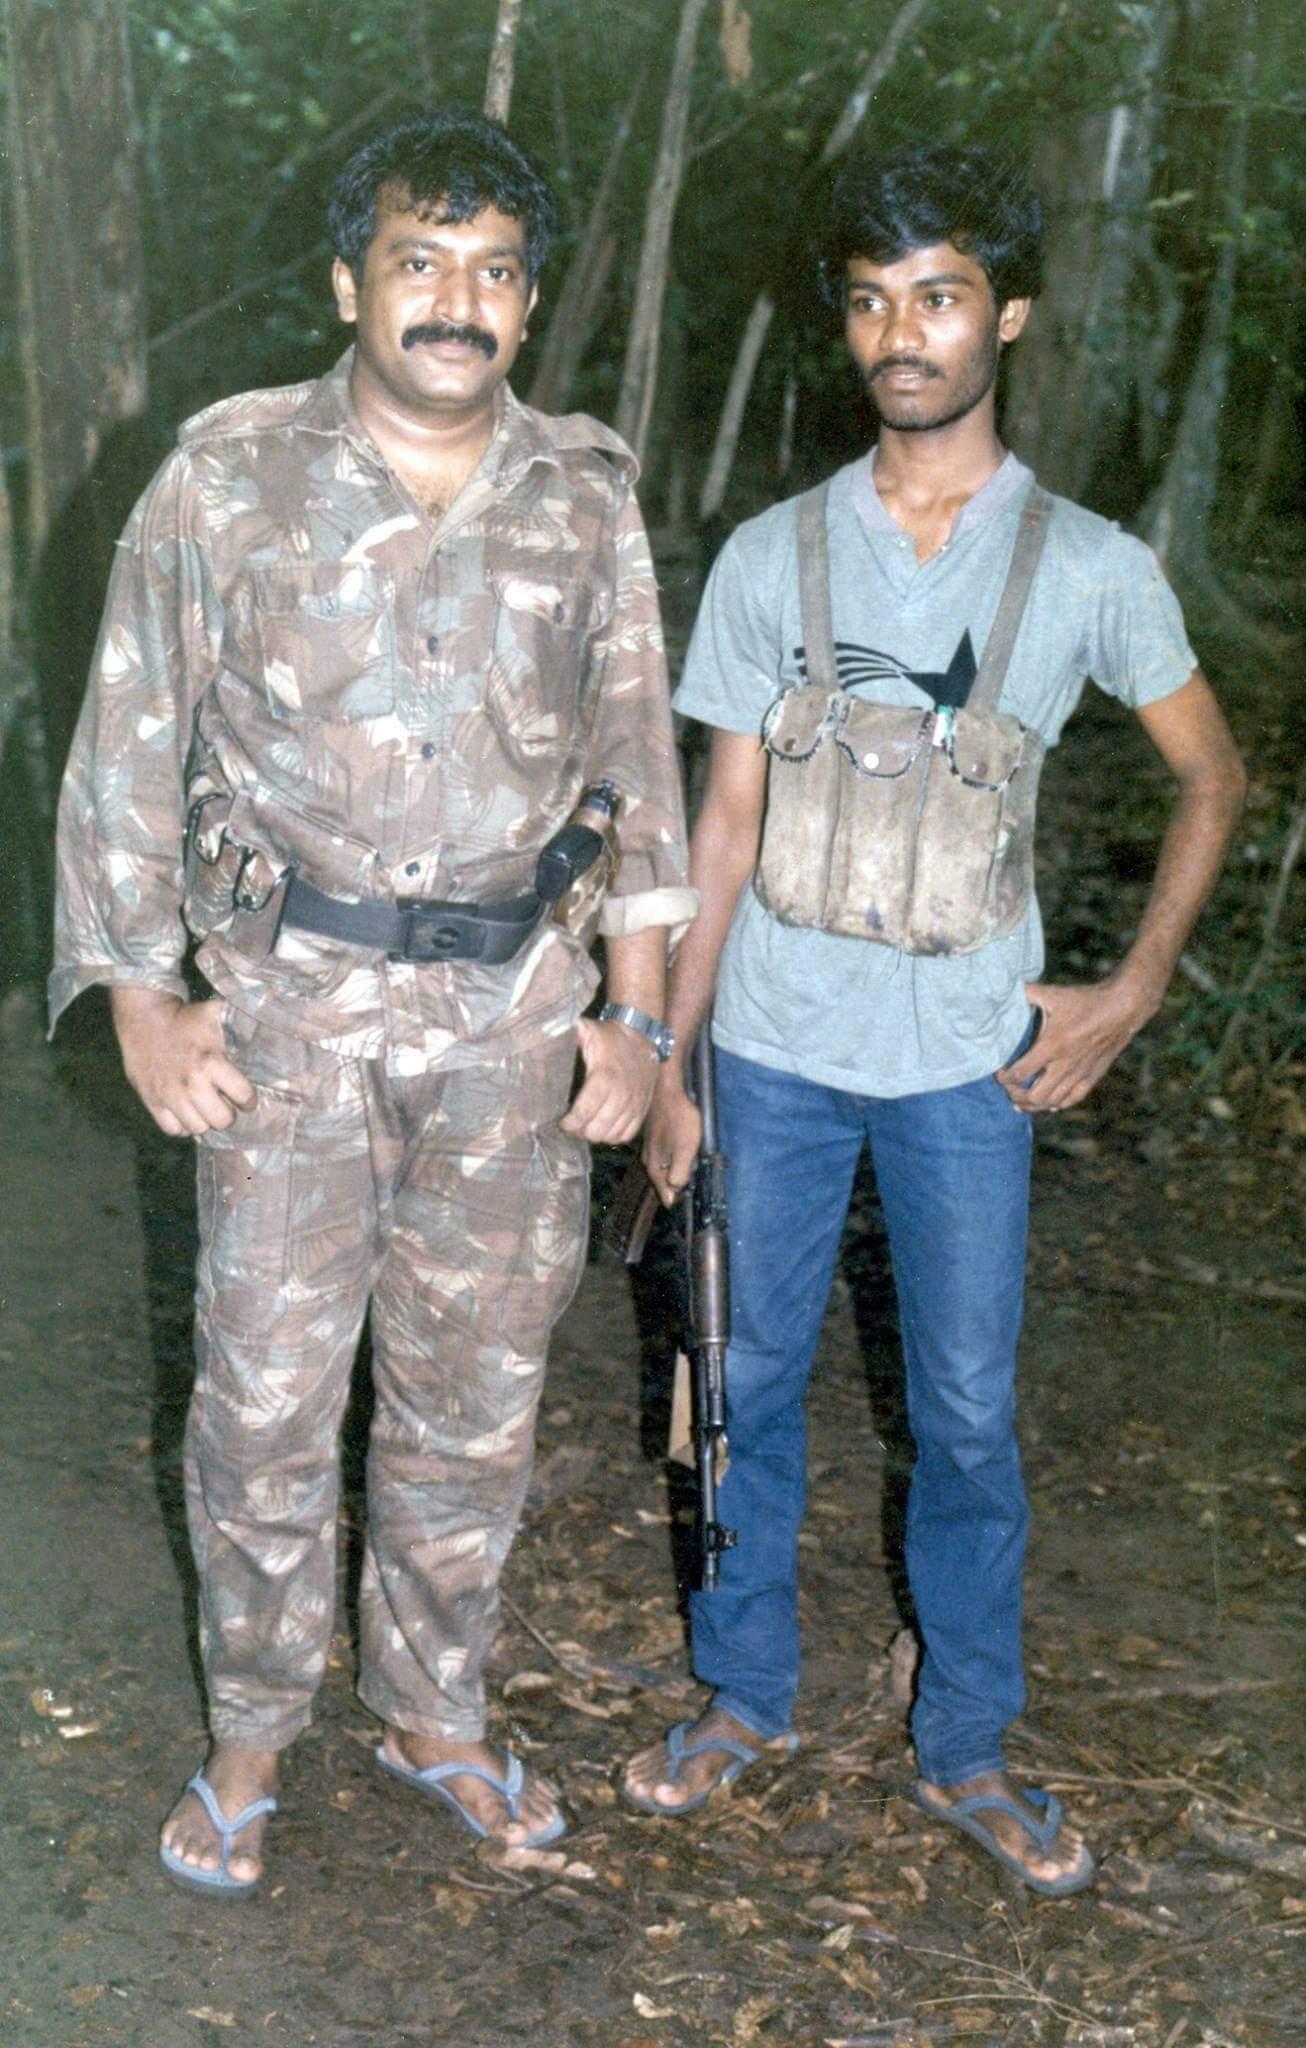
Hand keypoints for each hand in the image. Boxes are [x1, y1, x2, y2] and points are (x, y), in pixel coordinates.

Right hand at [111, 988, 256, 1136]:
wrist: (145, 1018)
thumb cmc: (186, 1019)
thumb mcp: (217, 1016)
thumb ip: (243, 1026)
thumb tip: (272, 1027)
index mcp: (211, 1062)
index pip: (243, 1097)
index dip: (249, 1099)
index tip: (247, 1098)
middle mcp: (191, 1083)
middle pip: (222, 1120)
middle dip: (228, 1113)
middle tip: (225, 1104)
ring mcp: (169, 1095)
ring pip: (198, 1128)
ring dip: (205, 1120)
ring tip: (205, 1107)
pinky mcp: (151, 1101)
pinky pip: (173, 1130)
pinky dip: (182, 1126)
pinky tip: (186, 1112)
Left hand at [561, 1017, 659, 1144]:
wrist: (642, 1035)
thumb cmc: (609, 1036)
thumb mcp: (587, 1031)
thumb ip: (567, 1037)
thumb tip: (543, 1036)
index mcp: (604, 1077)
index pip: (585, 1112)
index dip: (571, 1123)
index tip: (562, 1121)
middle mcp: (622, 1094)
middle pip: (597, 1129)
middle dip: (581, 1130)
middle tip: (572, 1124)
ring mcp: (634, 1104)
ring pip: (612, 1135)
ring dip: (596, 1134)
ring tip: (586, 1126)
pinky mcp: (642, 1108)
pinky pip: (627, 1134)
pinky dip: (613, 1135)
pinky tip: (603, 1127)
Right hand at [642, 1074, 702, 1206]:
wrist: (666, 1090)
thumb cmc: (678, 1119)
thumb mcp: (685, 1150)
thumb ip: (680, 1173)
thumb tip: (675, 1192)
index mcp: (656, 1168)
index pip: (666, 1196)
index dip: (679, 1199)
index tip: (691, 1198)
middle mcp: (649, 1162)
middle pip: (663, 1183)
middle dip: (676, 1187)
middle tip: (693, 1186)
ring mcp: (649, 1149)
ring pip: (663, 1169)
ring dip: (674, 1173)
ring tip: (690, 1171)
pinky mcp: (653, 1138)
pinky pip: (663, 1157)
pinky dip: (672, 1160)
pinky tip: (681, 1154)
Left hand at [997, 976, 1156, 1112]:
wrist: (1123, 1007)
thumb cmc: (1085, 1000)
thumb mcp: (1052, 994)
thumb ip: (1025, 993)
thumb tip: (1002, 989)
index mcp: (1052, 1045)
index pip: (1021, 1073)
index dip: (1005, 1078)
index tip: (999, 1072)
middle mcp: (1065, 1064)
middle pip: (1034, 1097)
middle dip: (1016, 1095)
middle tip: (1009, 1087)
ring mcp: (1080, 1073)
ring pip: (1052, 1102)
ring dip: (1033, 1105)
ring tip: (1021, 1100)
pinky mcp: (1093, 1076)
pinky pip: (1072, 1099)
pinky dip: (1057, 1105)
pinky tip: (1048, 1104)